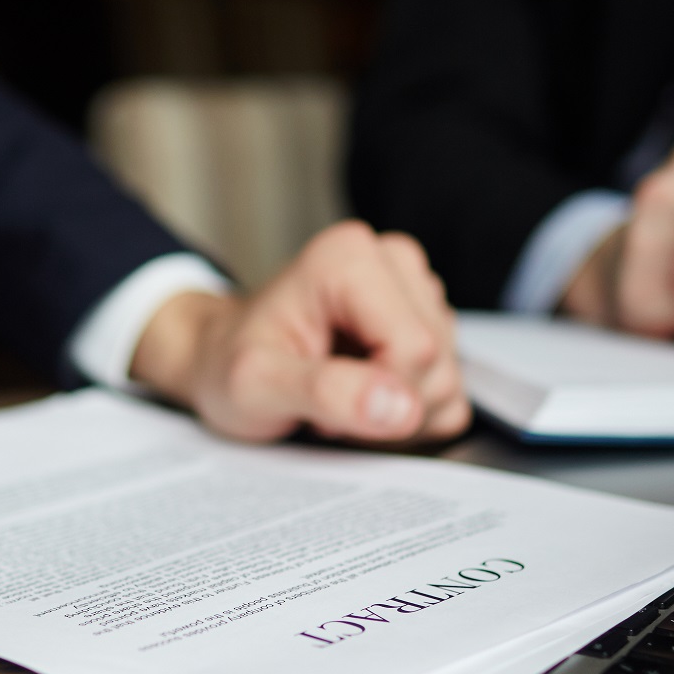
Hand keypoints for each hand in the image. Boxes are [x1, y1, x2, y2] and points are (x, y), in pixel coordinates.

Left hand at [129, 221, 469, 443]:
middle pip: (438, 365)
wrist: (221, 360)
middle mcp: (392, 262)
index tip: (319, 404)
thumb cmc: (230, 364)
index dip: (375, 395)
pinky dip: (410, 414)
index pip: (414, 347)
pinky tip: (365, 398)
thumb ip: (326, 392)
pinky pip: (451, 393)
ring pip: (450, 381)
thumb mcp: (255, 384)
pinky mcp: (430, 323)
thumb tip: (400, 407)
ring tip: (340, 399)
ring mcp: (416, 292)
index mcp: (350, 258)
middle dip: (387, 408)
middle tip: (326, 406)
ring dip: (397, 414)